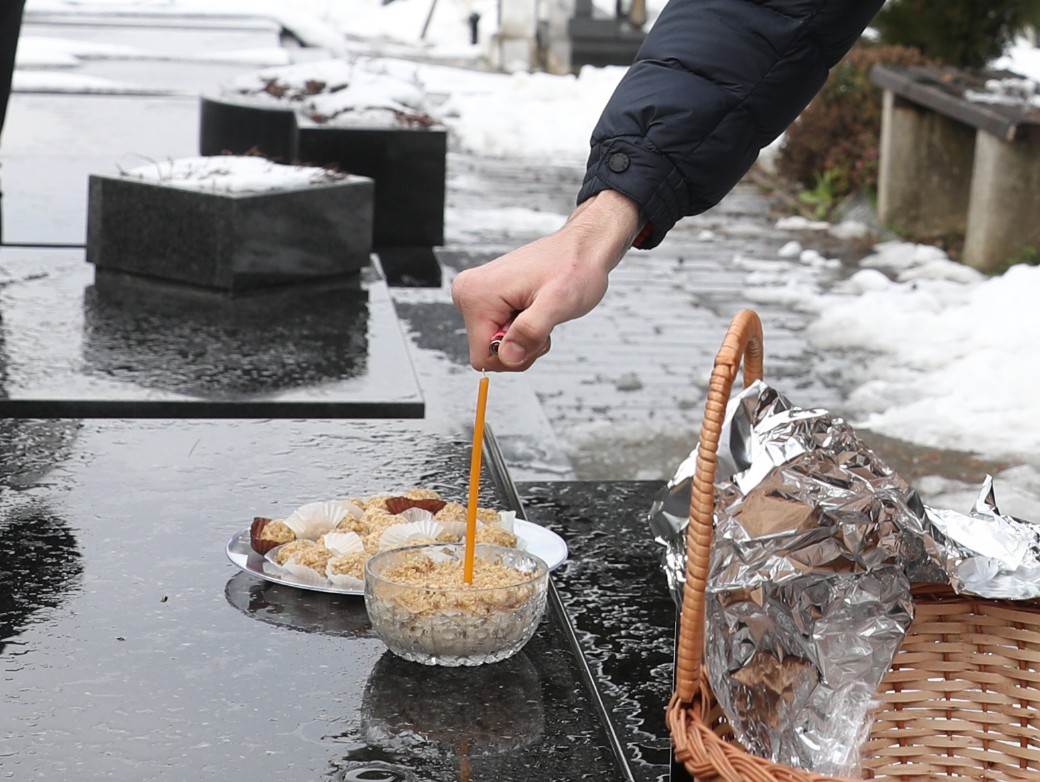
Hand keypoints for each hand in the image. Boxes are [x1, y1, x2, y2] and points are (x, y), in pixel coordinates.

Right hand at [451, 190, 640, 370]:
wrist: (581, 248)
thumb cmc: (574, 267)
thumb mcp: (558, 302)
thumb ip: (530, 330)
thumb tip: (507, 357)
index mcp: (475, 295)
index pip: (482, 357)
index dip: (514, 355)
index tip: (536, 333)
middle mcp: (468, 293)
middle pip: (488, 352)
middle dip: (520, 345)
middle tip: (543, 319)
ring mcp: (476, 296)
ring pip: (497, 345)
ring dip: (524, 338)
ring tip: (541, 311)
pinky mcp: (488, 299)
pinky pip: (501, 333)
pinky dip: (522, 329)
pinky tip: (536, 309)